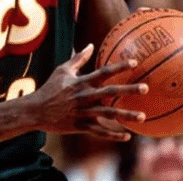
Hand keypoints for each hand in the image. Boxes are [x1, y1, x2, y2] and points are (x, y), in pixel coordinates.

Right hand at [30, 44, 147, 140]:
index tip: (135, 63)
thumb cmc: (50, 88)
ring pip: (108, 114)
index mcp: (81, 82)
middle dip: (128, 89)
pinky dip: (113, 135)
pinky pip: (99, 131)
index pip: (103, 72)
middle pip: (110, 91)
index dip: (119, 66)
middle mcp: (85, 96)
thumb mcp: (62, 70)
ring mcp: (83, 112)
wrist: (36, 110)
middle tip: (145, 88)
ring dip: (126, 115)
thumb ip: (78, 59)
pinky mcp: (80, 126)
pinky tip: (127, 136)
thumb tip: (90, 45)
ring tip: (142, 116)